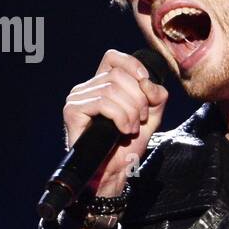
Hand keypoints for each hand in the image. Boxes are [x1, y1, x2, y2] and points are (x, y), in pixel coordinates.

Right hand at [62, 49, 168, 193]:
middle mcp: (87, 88)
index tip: (145, 84)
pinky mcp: (72, 111)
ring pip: (111, 89)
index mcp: (102, 84)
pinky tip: (123, 130)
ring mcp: (77, 99)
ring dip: (131, 111)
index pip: (113, 58)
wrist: (114, 171)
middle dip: (138, 99)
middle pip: (118, 76)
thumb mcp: (151, 115)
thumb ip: (156, 95)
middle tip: (140, 119)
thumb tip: (147, 82)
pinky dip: (120, 117)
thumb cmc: (128, 144)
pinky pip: (102, 103)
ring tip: (131, 129)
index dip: (133, 66)